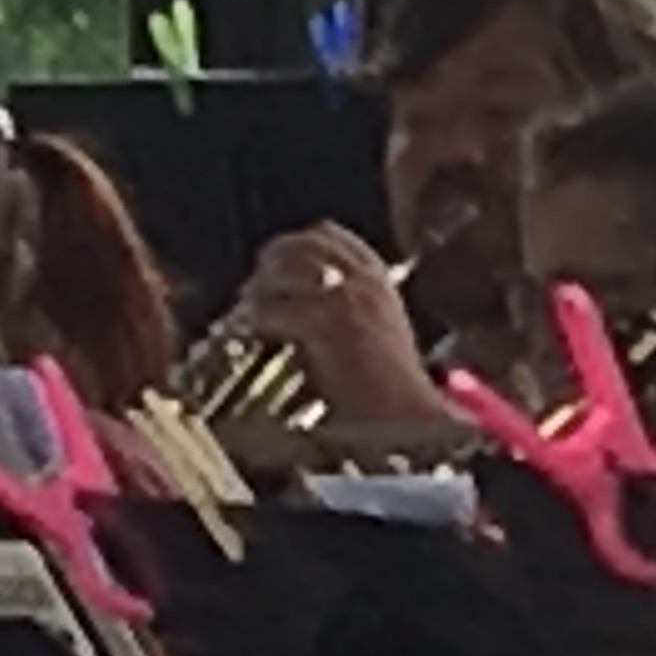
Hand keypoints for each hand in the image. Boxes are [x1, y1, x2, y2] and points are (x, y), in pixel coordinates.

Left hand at [237, 223, 452, 427]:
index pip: (330, 235)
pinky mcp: (324, 324)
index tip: (277, 260)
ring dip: (260, 289)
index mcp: (379, 280)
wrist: (405, 419)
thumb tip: (293, 302)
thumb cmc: (389, 390)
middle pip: (301, 245)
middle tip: (254, 287)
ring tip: (250, 311)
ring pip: (282, 271)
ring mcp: (345, 298)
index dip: (296, 243)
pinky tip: (255, 334)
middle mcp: (363, 281)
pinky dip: (258, 320)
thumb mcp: (375, 331)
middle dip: (271, 261)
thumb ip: (344, 308)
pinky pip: (274, 308)